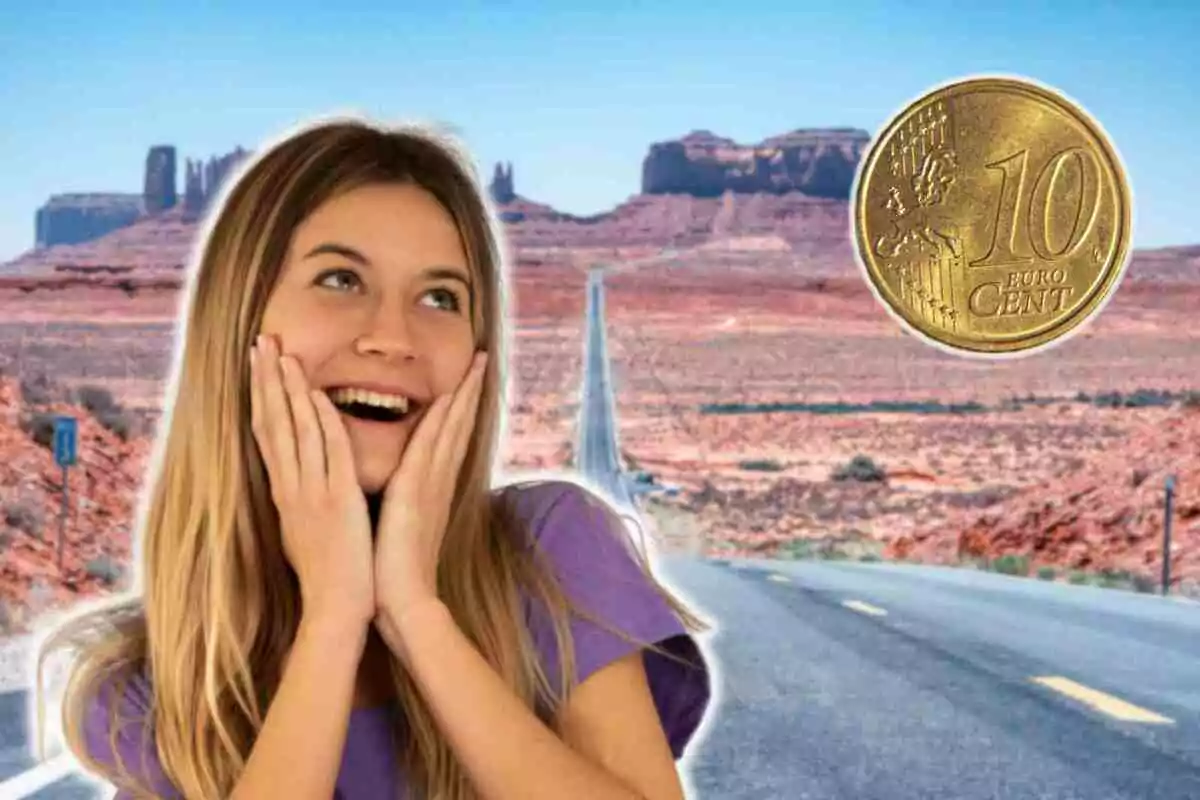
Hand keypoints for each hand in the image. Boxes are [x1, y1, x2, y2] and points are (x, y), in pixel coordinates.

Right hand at [249, 333, 375, 629]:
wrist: (334, 611)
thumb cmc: (327, 575)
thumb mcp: (305, 530)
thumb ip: (302, 500)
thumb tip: (297, 480)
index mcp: (285, 493)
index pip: (268, 434)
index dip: (262, 396)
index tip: (258, 364)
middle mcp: (291, 488)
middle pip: (272, 424)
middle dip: (266, 380)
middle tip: (261, 341)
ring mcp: (311, 493)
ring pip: (296, 431)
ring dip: (288, 390)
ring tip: (282, 354)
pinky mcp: (337, 501)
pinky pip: (328, 454)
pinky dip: (321, 423)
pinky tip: (316, 396)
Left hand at [374, 351, 487, 624]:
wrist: (403, 604)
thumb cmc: (397, 574)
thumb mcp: (404, 528)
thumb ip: (409, 504)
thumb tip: (405, 491)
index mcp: (432, 489)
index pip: (449, 437)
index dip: (461, 407)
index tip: (468, 380)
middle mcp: (438, 481)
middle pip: (458, 426)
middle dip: (470, 391)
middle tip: (482, 357)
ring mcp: (431, 484)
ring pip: (450, 428)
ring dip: (463, 394)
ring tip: (476, 364)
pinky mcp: (417, 491)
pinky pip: (429, 446)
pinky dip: (440, 420)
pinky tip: (447, 397)